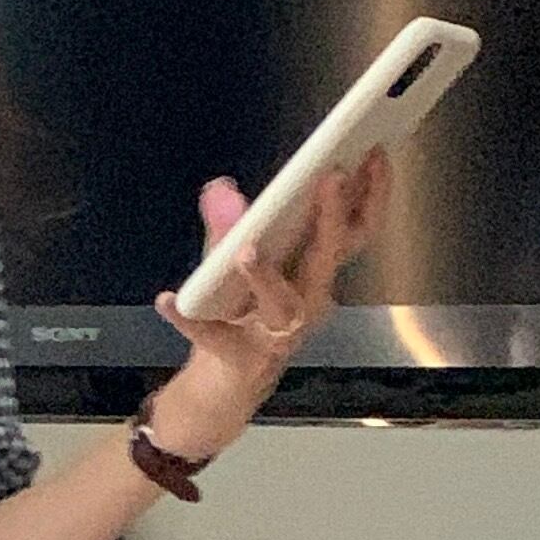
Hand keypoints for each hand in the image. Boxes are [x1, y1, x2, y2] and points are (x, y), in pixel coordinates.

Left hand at [146, 148, 391, 461]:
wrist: (225, 387)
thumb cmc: (243, 316)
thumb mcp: (236, 263)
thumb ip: (229, 226)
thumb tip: (218, 187)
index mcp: (315, 270)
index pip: (356, 228)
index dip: (372, 192)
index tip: (373, 151)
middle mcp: (307, 301)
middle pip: (329, 257)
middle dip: (333, 218)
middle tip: (332, 177)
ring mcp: (277, 334)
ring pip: (284, 303)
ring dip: (266, 276)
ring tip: (246, 250)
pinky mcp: (241, 358)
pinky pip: (214, 336)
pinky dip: (188, 319)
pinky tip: (166, 299)